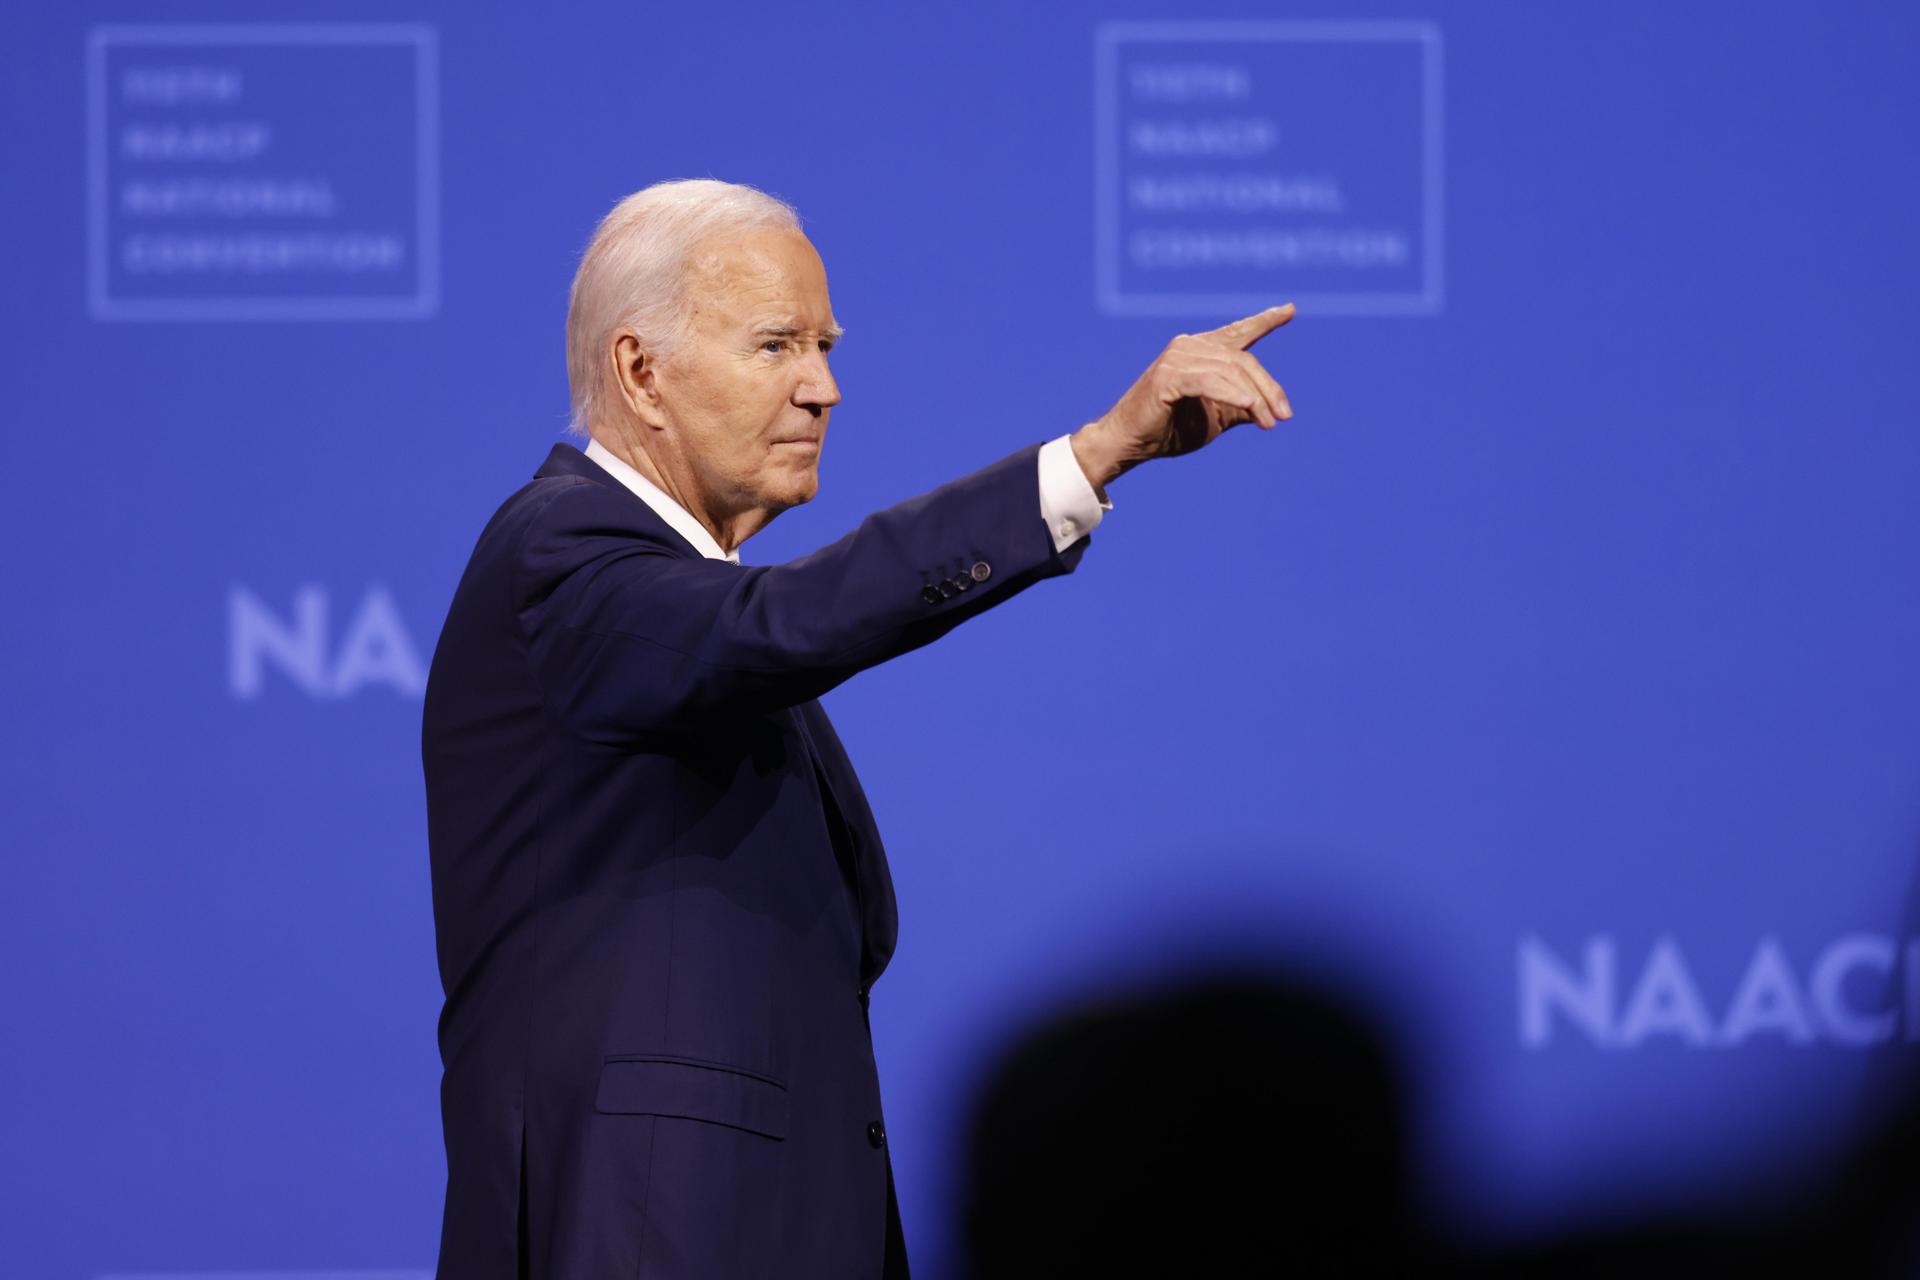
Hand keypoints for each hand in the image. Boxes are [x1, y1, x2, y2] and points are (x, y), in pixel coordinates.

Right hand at [1071, 304, 1294, 494]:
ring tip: (1270, 423)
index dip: (1265, 320)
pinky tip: (1249, 406)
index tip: (1290, 309)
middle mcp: (1190, 346)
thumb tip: (1269, 410)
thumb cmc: (1169, 431)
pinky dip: (1231, 394)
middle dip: (1268, 389)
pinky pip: (1209, 382)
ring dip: (1255, 399)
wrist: (1130, 444)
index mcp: (1201, 352)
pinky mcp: (1167, 376)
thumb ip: (1240, 408)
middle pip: (1243, 361)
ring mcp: (1177, 357)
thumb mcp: (1216, 419)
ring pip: (1230, 372)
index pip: (1238, 332)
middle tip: (1284, 417)